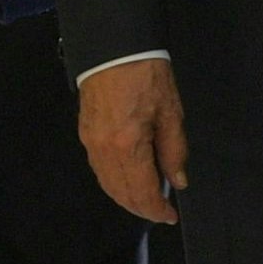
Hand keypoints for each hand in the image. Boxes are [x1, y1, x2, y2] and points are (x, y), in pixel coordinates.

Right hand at [77, 56, 187, 224]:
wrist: (113, 47)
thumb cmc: (147, 75)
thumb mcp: (171, 112)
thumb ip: (174, 151)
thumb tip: (177, 181)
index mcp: (128, 146)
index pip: (142, 192)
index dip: (157, 210)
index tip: (170, 216)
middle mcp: (104, 151)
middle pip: (121, 193)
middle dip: (141, 208)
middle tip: (160, 212)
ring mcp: (90, 143)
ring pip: (107, 183)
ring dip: (126, 197)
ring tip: (146, 200)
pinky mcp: (84, 134)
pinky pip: (99, 169)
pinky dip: (114, 182)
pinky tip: (128, 179)